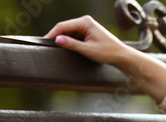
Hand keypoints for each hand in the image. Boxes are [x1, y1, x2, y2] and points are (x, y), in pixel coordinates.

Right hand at [44, 15, 165, 103]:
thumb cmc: (108, 53)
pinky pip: (74, 35)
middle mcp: (85, 21)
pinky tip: (67, 48)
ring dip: (64, 40)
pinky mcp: (88, 32)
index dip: (52, 34)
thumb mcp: (88, 50)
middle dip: (57, 37)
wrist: (122, 56)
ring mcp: (86, 26)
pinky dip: (70, 41)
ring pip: (69, 32)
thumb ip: (72, 45)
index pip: (63, 26)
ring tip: (58, 49)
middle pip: (64, 28)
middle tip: (47, 46)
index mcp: (85, 22)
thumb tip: (57, 40)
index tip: (44, 42)